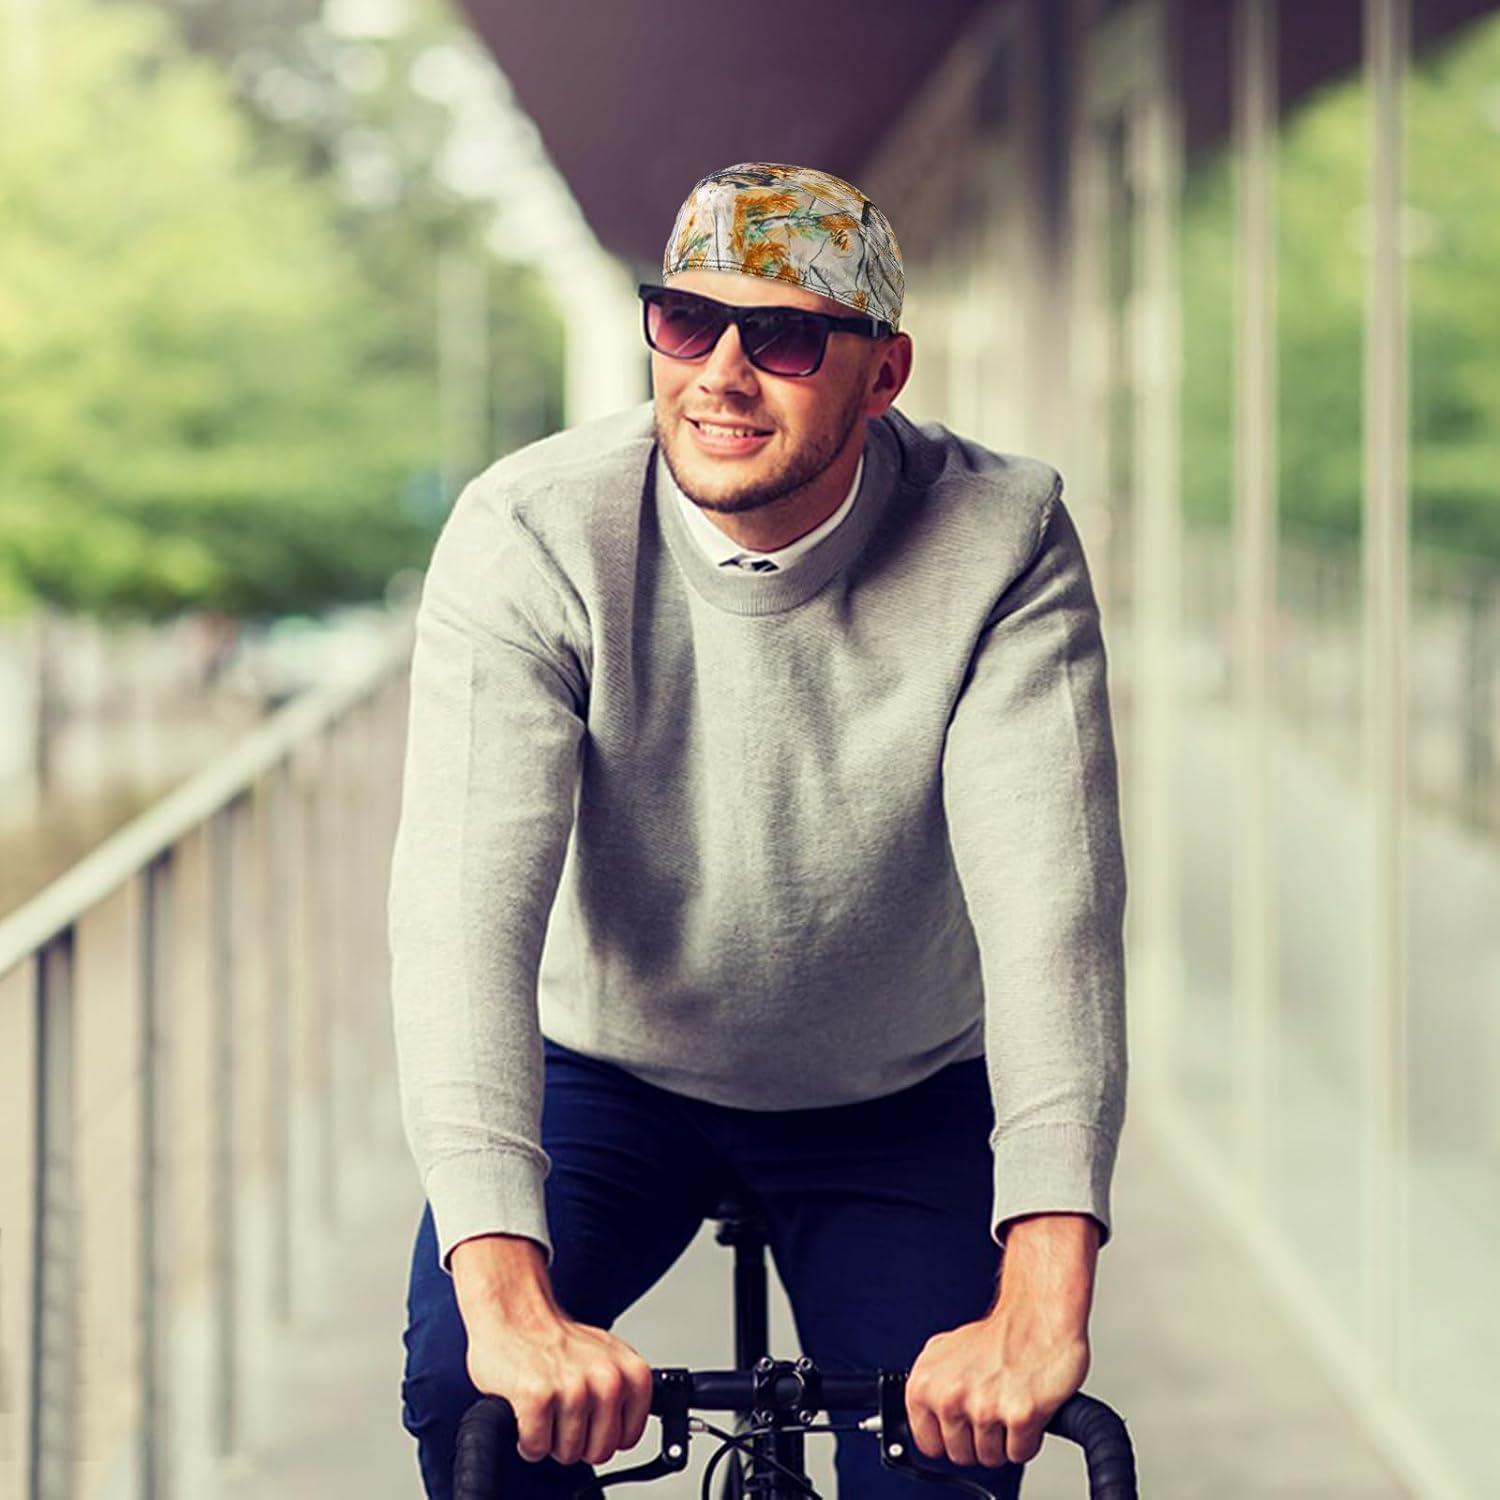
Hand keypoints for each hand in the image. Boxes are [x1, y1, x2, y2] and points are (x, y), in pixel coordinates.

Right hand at [464, 1308, 654, 1468]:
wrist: (514, 1310)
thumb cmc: (556, 1339)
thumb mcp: (607, 1359)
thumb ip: (623, 1394)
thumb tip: (624, 1435)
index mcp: (631, 1372)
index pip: (628, 1437)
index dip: (601, 1434)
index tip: (587, 1418)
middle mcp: (608, 1380)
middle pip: (599, 1452)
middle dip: (576, 1441)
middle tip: (562, 1411)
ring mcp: (574, 1389)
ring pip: (568, 1454)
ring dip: (550, 1438)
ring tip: (545, 1405)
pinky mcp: (539, 1398)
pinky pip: (536, 1448)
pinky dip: (526, 1439)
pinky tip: (526, 1411)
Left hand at [905, 1303, 1088, 1466]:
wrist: (1040, 1315)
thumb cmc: (998, 1334)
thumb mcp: (946, 1352)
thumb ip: (931, 1387)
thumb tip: (923, 1421)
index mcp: (924, 1382)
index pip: (928, 1444)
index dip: (949, 1439)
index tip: (961, 1427)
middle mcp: (949, 1395)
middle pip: (960, 1456)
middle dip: (978, 1440)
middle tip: (991, 1408)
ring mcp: (983, 1406)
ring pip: (990, 1458)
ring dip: (1004, 1439)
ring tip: (1008, 1402)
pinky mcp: (1019, 1415)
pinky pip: (1019, 1454)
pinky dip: (1027, 1439)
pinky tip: (1026, 1408)